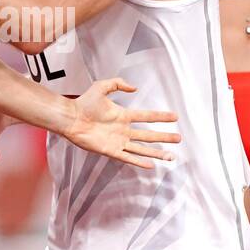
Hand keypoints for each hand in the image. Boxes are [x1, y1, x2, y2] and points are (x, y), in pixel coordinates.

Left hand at [65, 79, 179, 168]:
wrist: (71, 117)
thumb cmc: (83, 103)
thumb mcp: (102, 87)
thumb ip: (118, 84)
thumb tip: (134, 88)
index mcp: (123, 116)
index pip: (147, 117)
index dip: (161, 117)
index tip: (175, 117)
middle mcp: (123, 130)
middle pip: (148, 135)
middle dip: (164, 137)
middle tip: (179, 139)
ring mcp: (118, 141)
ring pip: (142, 149)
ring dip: (157, 152)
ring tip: (171, 156)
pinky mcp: (111, 151)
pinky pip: (128, 157)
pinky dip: (139, 161)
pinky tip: (151, 164)